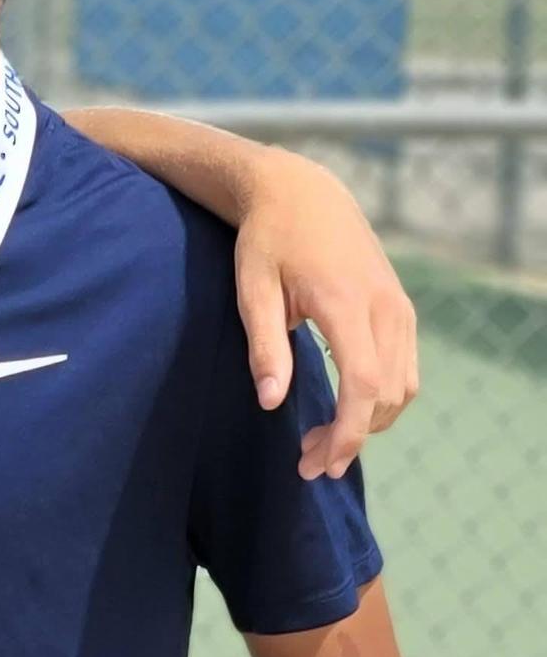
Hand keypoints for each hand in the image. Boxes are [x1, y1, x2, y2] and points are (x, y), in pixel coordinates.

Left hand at [231, 149, 418, 478]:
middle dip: (351, 438)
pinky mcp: (400, 308)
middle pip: (386, 394)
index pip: (363, 384)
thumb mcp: (252, 289)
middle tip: (307, 462)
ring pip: (403, 386)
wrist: (303, 192)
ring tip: (322, 445)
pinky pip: (405, 368)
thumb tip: (271, 403)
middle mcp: (384, 306)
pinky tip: (347, 414)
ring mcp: (399, 307)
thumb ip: (264, 346)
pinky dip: (382, 400)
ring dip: (368, 424)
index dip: (346, 432)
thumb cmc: (268, 240)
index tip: (320, 464)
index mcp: (346, 302)